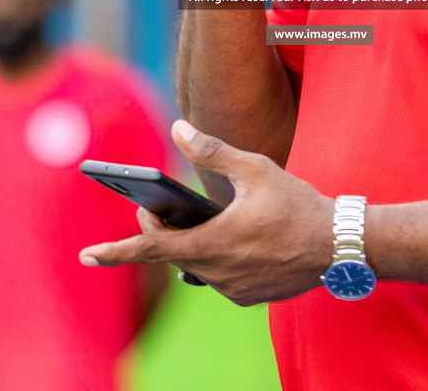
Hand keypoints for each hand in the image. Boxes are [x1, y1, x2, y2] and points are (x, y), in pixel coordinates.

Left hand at [79, 120, 331, 305]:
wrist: (340, 246)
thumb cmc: (298, 204)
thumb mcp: (254, 169)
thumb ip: (211, 150)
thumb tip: (179, 128)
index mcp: (212, 242)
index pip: (151, 247)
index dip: (115, 251)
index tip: (87, 255)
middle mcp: (217, 272)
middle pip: (173, 253)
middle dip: (161, 231)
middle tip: (157, 210)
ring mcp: (233, 289)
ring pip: (196, 266)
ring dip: (192, 245)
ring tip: (202, 222)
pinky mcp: (249, 298)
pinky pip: (219, 278)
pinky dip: (218, 259)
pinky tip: (236, 241)